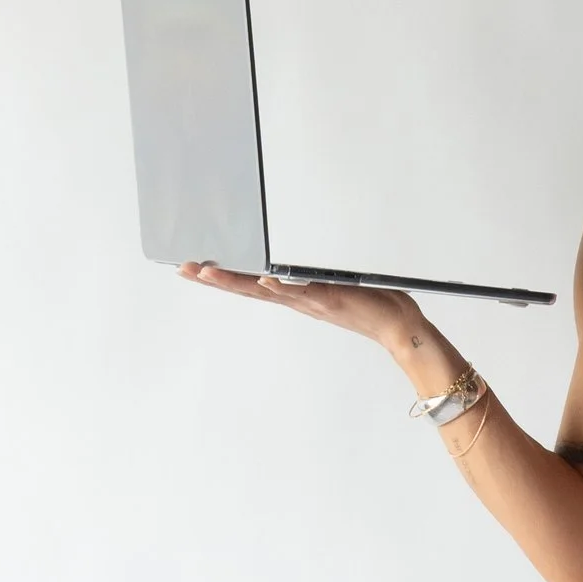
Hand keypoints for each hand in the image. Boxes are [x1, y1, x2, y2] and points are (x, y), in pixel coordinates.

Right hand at [177, 264, 423, 350]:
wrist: (397, 325)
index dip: (223, 277)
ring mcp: (310, 301)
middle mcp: (297, 300)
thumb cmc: (371, 303)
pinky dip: (280, 287)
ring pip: (264, 291)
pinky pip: (299, 292)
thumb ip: (315, 273)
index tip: (195, 268)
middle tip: (185, 268)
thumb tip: (297, 256)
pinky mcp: (329, 299)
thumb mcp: (335, 283)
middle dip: (215, 280)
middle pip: (247, 289)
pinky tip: (263, 281)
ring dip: (235, 282)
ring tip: (207, 272)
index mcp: (296, 295)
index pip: (251, 284)